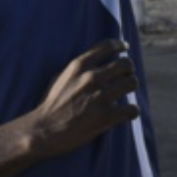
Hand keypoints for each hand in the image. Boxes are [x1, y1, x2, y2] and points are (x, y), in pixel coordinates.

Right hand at [28, 39, 139, 159]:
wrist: (44, 130)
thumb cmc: (50, 104)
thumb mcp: (60, 77)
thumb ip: (78, 69)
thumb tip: (95, 62)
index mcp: (79, 65)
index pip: (107, 46)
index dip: (120, 45)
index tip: (125, 48)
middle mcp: (92, 77)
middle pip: (125, 64)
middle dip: (128, 70)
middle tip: (126, 77)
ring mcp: (100, 96)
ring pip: (132, 83)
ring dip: (130, 88)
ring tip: (125, 94)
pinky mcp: (107, 116)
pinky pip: (132, 109)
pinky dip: (132, 111)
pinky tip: (126, 113)